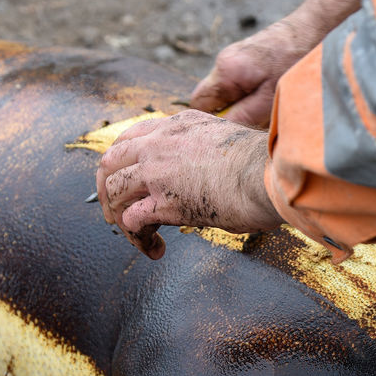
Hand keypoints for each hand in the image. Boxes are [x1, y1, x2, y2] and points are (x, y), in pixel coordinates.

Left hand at [96, 110, 279, 259]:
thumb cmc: (263, 165)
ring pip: (114, 191)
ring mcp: (157, 172)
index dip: (122, 161)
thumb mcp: (229, 143)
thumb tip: (213, 177)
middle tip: (115, 210)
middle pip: (110, 162)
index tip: (126, 179)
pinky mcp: (163, 203)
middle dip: (107, 189)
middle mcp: (160, 144)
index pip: (132, 136)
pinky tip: (154, 249)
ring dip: (118, 216)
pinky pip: (132, 221)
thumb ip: (211, 153)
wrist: (267, 176)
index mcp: (178, 125)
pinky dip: (137, 239)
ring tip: (135, 236)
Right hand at [190, 0, 361, 126]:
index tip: (225, 136)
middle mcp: (225, 62)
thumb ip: (242, 117)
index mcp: (225, 72)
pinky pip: (242, 86)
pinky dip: (253, 97)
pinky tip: (272, 98)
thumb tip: (221, 134)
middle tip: (250, 126)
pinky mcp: (249, 60)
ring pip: (229, 94)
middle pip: (213, 100)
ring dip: (244, 107)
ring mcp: (236, 59)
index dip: (208, 123)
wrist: (315, 30)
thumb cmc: (295, 63)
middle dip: (228, 116)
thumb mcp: (269, 100)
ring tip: (267, 111)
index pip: (198, 104)